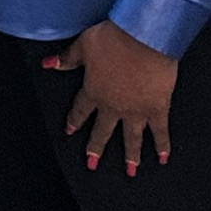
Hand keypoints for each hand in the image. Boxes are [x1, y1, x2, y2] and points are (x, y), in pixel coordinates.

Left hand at [43, 20, 178, 172]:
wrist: (143, 39)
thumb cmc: (113, 39)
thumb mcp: (84, 45)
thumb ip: (68, 58)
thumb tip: (48, 64)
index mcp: (93, 91)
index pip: (80, 110)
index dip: (75, 121)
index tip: (70, 131)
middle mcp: (113, 106)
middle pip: (103, 130)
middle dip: (96, 148)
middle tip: (92, 164)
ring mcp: (135, 111)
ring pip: (131, 138)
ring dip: (131, 156)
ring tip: (130, 171)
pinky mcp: (157, 108)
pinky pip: (160, 131)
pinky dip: (162, 145)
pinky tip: (163, 158)